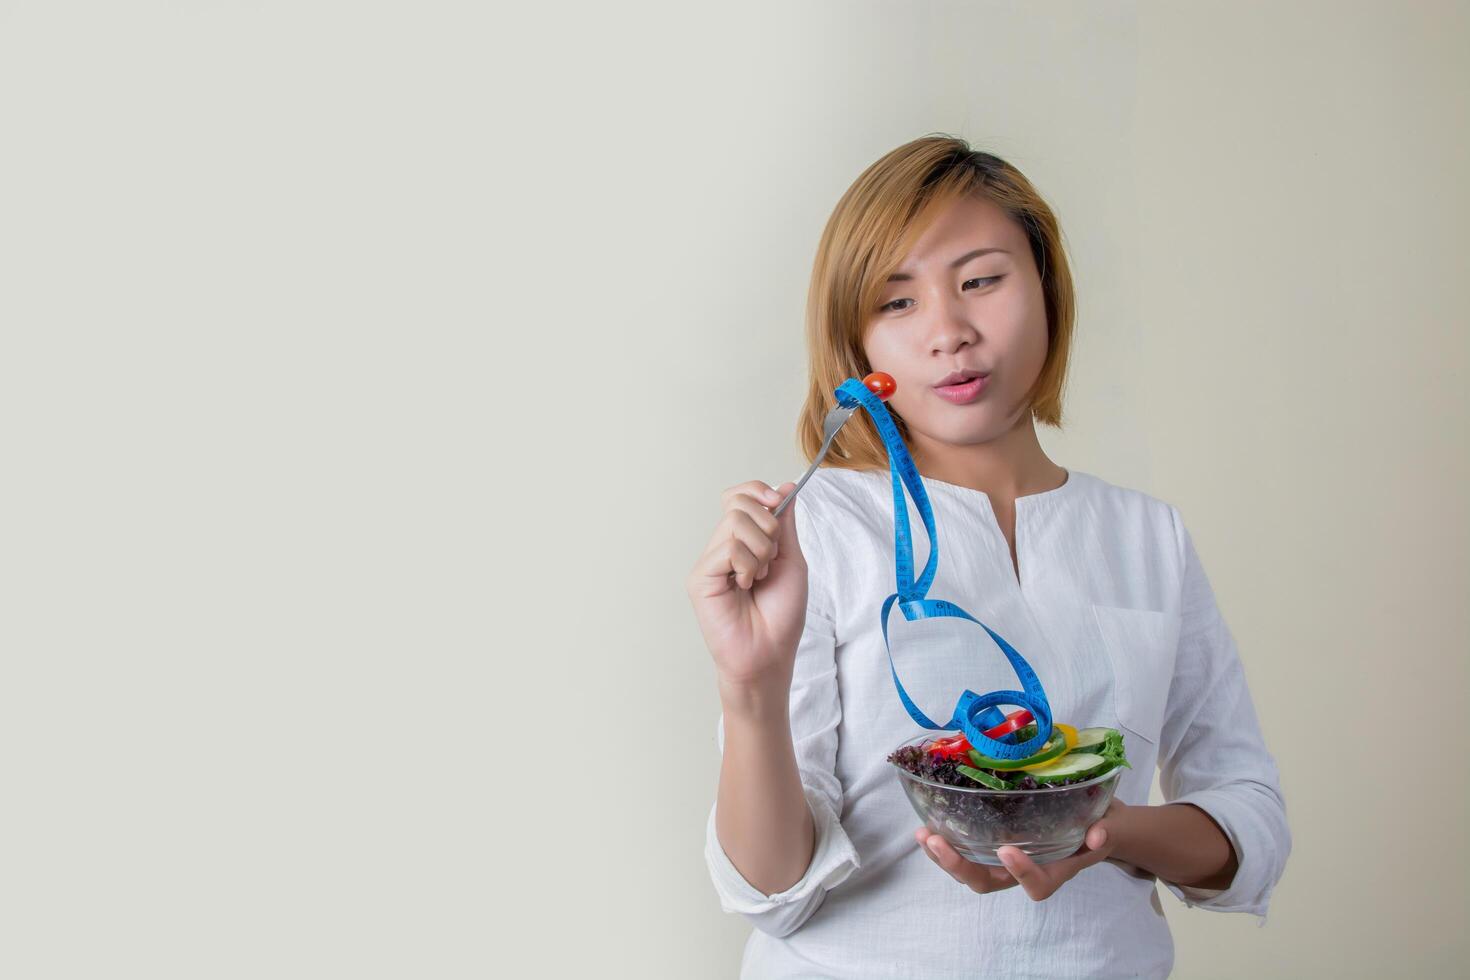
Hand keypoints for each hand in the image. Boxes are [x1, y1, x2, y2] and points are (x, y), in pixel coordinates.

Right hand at [685, 480, 807, 694]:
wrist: (770, 654)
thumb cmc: (781, 616)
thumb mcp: (792, 561)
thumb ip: (785, 525)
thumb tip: (786, 487)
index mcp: (743, 541)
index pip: (740, 496)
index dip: (758, 491)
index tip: (777, 501)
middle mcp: (722, 547)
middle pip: (739, 503)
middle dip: (768, 526)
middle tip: (771, 559)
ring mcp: (709, 561)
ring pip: (736, 523)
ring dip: (762, 550)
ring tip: (759, 578)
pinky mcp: (700, 577)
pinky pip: (728, 549)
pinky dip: (748, 566)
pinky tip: (745, 587)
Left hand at [915, 799, 1128, 900]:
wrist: (1091, 823)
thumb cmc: (1099, 826)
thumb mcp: (1109, 827)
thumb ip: (1105, 832)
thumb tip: (1098, 833)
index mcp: (1054, 871)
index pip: (1036, 885)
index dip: (1021, 873)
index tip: (1006, 850)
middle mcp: (1023, 871)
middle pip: (988, 882)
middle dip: (961, 867)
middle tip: (939, 843)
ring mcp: (1003, 861)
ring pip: (969, 871)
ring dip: (943, 856)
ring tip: (924, 835)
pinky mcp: (990, 845)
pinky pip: (964, 852)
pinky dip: (943, 843)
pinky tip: (926, 827)